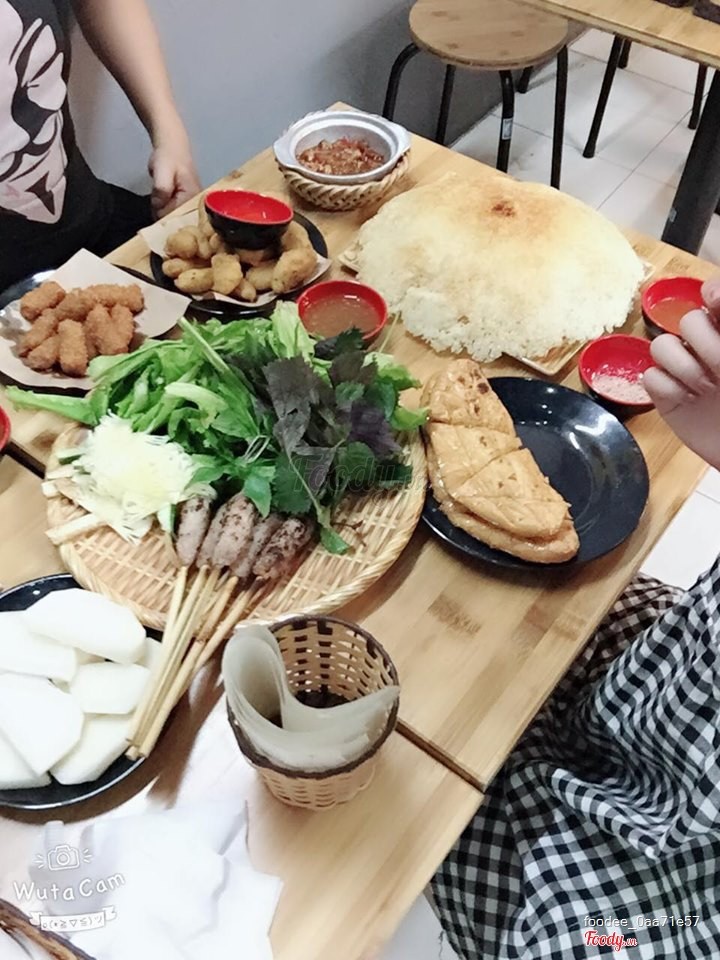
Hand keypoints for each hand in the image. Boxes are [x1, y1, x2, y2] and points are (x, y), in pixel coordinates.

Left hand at [148, 129, 200, 218]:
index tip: (155, 211)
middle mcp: (194, 206)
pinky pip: (171, 212)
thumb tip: (159, 207)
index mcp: (192, 199)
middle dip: (162, 215)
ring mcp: (189, 205)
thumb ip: (161, 190)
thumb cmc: (168, 157)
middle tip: (156, 200)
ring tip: (159, 197)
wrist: (172, 145)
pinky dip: (163, 209)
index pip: (176, 219)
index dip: (162, 217)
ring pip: (172, 218)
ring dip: (161, 211)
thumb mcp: (163, 171)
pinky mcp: (183, 203)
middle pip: (175, 221)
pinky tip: (161, 200)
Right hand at [644, 279, 719, 470]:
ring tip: (703, 388)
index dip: (713, 295)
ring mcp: (685, 373)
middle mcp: (707, 348)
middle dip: (704, 343)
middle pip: (686, 320)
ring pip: (661, 346)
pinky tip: (688, 401)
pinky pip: (650, 378)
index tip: (715, 302)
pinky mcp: (666, 396)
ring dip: (682, 367)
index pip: (714, 299)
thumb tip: (712, 290)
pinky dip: (667, 390)